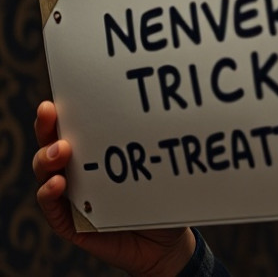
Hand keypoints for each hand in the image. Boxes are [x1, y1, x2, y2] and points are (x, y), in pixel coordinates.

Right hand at [33, 101, 195, 276]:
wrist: (166, 243)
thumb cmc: (162, 200)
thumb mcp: (159, 171)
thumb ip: (154, 150)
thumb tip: (161, 118)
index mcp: (95, 155)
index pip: (72, 130)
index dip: (59, 115)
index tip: (55, 100)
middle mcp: (78, 173)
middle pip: (51, 147)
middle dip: (47, 129)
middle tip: (51, 114)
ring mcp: (71, 197)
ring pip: (46, 174)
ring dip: (47, 159)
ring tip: (61, 151)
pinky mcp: (70, 223)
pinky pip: (52, 209)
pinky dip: (50, 195)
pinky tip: (59, 184)